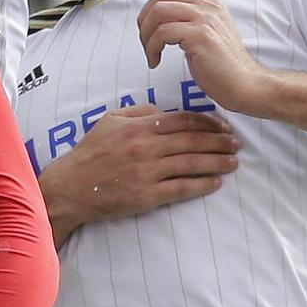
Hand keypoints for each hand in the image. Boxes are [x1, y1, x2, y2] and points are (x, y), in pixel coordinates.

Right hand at [39, 106, 239, 237]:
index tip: (223, 127)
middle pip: (193, 142)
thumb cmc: (88, 153)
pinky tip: (216, 183)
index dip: (207, 123)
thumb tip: (164, 112)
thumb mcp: (108, 121)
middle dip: (220, 142)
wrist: (70, 188)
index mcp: (138, 127)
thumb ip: (138, 112)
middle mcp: (145, 147)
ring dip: (217, 163)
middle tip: (237, 144)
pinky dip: (202, 185)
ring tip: (233, 163)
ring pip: (192, 164)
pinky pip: (182, 189)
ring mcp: (147, 172)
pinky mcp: (147, 195)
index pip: (182, 121)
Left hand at [138, 0, 269, 114]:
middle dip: (144, 20)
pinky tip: (155, 62)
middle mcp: (208, 5)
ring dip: (146, 34)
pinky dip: (152, 48)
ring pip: (158, 11)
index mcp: (209, 0)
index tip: (150, 27)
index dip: (152, 6)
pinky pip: (162, 33)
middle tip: (146, 41)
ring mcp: (205, 18)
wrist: (243, 83)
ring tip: (151, 52)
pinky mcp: (200, 35)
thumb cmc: (220, 62)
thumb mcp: (204, 31)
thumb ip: (187, 17)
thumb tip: (156, 15)